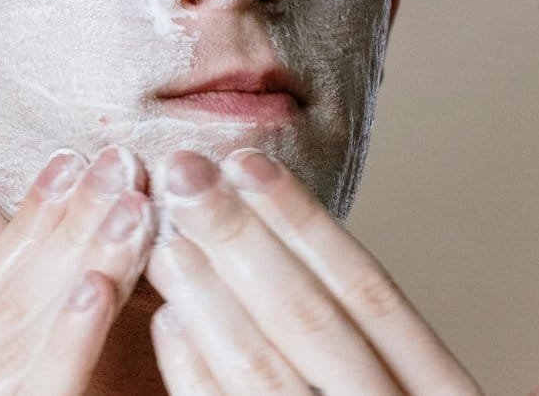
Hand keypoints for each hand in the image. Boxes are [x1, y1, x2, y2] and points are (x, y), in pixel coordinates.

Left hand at [144, 149, 482, 394]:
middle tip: (184, 173)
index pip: (373, 297)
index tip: (249, 163)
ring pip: (267, 375)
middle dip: (242, 243)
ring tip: (165, 234)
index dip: (306, 227)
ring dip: (209, 300)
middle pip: (312, 324)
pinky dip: (197, 379)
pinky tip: (166, 323)